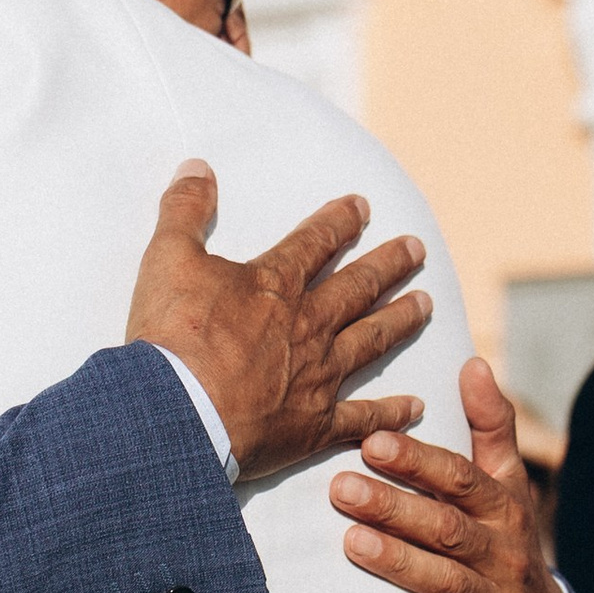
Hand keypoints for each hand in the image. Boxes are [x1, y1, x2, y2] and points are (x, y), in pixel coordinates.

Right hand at [125, 166, 430, 482]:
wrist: (178, 412)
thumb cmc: (172, 337)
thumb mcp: (167, 258)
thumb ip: (184, 210)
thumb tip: (197, 167)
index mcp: (275, 284)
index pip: (315, 242)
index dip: (340, 221)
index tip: (363, 207)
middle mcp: (308, 325)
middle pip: (358, 286)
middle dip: (389, 264)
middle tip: (416, 249)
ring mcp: (318, 375)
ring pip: (371, 340)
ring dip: (400, 319)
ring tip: (426, 304)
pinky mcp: (315, 425)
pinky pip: (364, 417)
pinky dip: (392, 413)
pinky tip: (417, 406)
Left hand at [327, 364, 571, 592]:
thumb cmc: (507, 546)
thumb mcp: (508, 488)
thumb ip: (490, 428)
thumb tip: (473, 361)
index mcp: (506, 509)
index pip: (461, 479)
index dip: (419, 461)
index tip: (372, 441)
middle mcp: (505, 554)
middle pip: (448, 527)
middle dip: (395, 506)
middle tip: (340, 488)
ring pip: (449, 581)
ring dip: (401, 561)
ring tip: (351, 542)